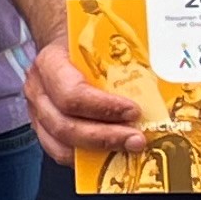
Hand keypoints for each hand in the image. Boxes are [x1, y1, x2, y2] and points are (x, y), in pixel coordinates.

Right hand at [23, 32, 147, 168]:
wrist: (63, 44)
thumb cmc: (84, 43)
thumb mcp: (101, 41)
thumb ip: (122, 58)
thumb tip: (163, 74)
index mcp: (50, 63)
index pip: (70, 93)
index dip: (103, 107)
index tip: (133, 110)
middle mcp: (37, 90)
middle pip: (64, 124)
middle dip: (105, 136)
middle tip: (137, 139)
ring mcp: (37, 113)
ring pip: (61, 144)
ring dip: (98, 150)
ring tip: (128, 148)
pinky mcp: (43, 130)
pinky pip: (60, 152)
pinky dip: (86, 158)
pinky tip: (110, 155)